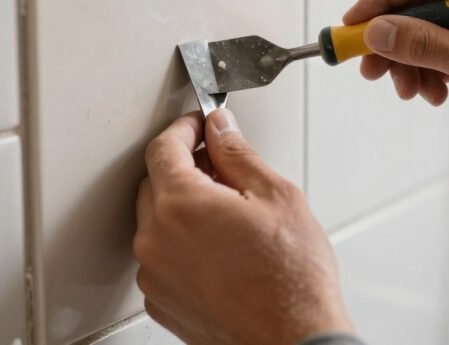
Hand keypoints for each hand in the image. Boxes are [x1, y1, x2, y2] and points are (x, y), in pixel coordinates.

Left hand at [134, 109, 352, 344]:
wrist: (294, 340)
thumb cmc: (291, 281)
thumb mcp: (275, 196)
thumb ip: (237, 154)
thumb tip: (220, 130)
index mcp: (180, 205)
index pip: (162, 148)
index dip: (183, 128)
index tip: (198, 125)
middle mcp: (156, 240)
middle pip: (154, 183)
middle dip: (184, 168)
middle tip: (221, 167)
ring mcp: (155, 275)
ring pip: (156, 222)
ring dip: (182, 208)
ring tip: (228, 215)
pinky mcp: (162, 302)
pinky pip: (161, 258)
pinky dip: (181, 244)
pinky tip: (219, 248)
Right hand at [345, 0, 448, 194]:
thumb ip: (423, 45)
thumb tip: (377, 31)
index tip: (352, 25)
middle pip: (421, 3)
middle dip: (394, 40)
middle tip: (371, 70)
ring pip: (429, 29)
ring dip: (413, 61)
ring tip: (411, 91)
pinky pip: (446, 46)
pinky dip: (433, 69)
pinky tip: (435, 93)